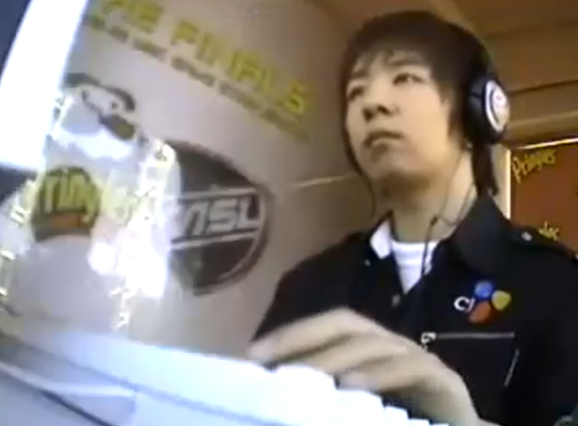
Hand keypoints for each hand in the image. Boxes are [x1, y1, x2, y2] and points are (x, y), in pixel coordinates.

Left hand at [248, 308, 479, 425]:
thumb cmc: (403, 418)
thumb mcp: (353, 408)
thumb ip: (321, 398)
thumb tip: (270, 394)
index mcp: (369, 346)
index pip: (327, 325)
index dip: (291, 334)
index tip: (251, 356)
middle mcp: (391, 343)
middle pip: (347, 324)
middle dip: (307, 338)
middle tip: (271, 366)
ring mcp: (419, 358)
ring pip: (373, 345)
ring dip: (335, 358)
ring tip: (304, 378)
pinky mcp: (444, 380)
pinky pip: (409, 368)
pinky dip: (378, 375)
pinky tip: (351, 388)